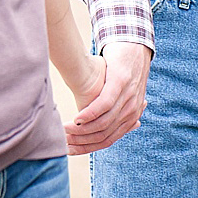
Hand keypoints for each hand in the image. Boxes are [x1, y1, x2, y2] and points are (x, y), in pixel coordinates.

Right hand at [65, 39, 148, 154]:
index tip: (68, 150)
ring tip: (64, 130)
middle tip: (62, 143)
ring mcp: (127, 98)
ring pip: (103, 124)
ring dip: (82, 131)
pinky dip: (90, 114)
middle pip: (104, 137)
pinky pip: (104, 105)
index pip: (107, 141)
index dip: (86, 148)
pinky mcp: (120, 83)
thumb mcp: (122, 94)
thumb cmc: (121, 70)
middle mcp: (131, 111)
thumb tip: (95, 124)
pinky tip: (77, 119)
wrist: (134, 46)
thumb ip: (112, 111)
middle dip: (81, 143)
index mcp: (130, 116)